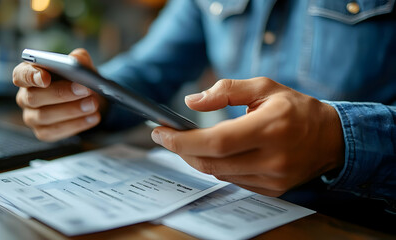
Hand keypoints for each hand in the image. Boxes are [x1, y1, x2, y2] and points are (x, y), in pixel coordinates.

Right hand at [12, 49, 105, 141]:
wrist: (88, 98)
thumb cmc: (77, 78)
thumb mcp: (81, 65)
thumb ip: (78, 58)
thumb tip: (76, 61)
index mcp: (28, 75)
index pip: (20, 75)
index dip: (30, 76)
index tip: (45, 77)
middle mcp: (25, 97)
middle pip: (34, 97)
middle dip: (61, 93)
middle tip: (84, 89)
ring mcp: (32, 117)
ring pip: (45, 116)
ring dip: (72, 110)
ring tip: (93, 104)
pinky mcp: (44, 132)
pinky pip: (56, 131)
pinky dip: (77, 124)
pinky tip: (93, 117)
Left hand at [151, 77, 344, 196]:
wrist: (331, 138)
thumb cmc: (296, 108)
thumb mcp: (264, 87)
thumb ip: (226, 91)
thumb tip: (192, 102)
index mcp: (270, 128)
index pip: (216, 142)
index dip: (183, 141)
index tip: (160, 133)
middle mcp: (272, 159)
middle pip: (212, 162)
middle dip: (182, 151)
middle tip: (168, 137)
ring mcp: (273, 179)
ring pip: (219, 174)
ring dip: (198, 158)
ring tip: (190, 142)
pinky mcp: (272, 190)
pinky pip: (233, 181)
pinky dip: (218, 167)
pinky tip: (215, 154)